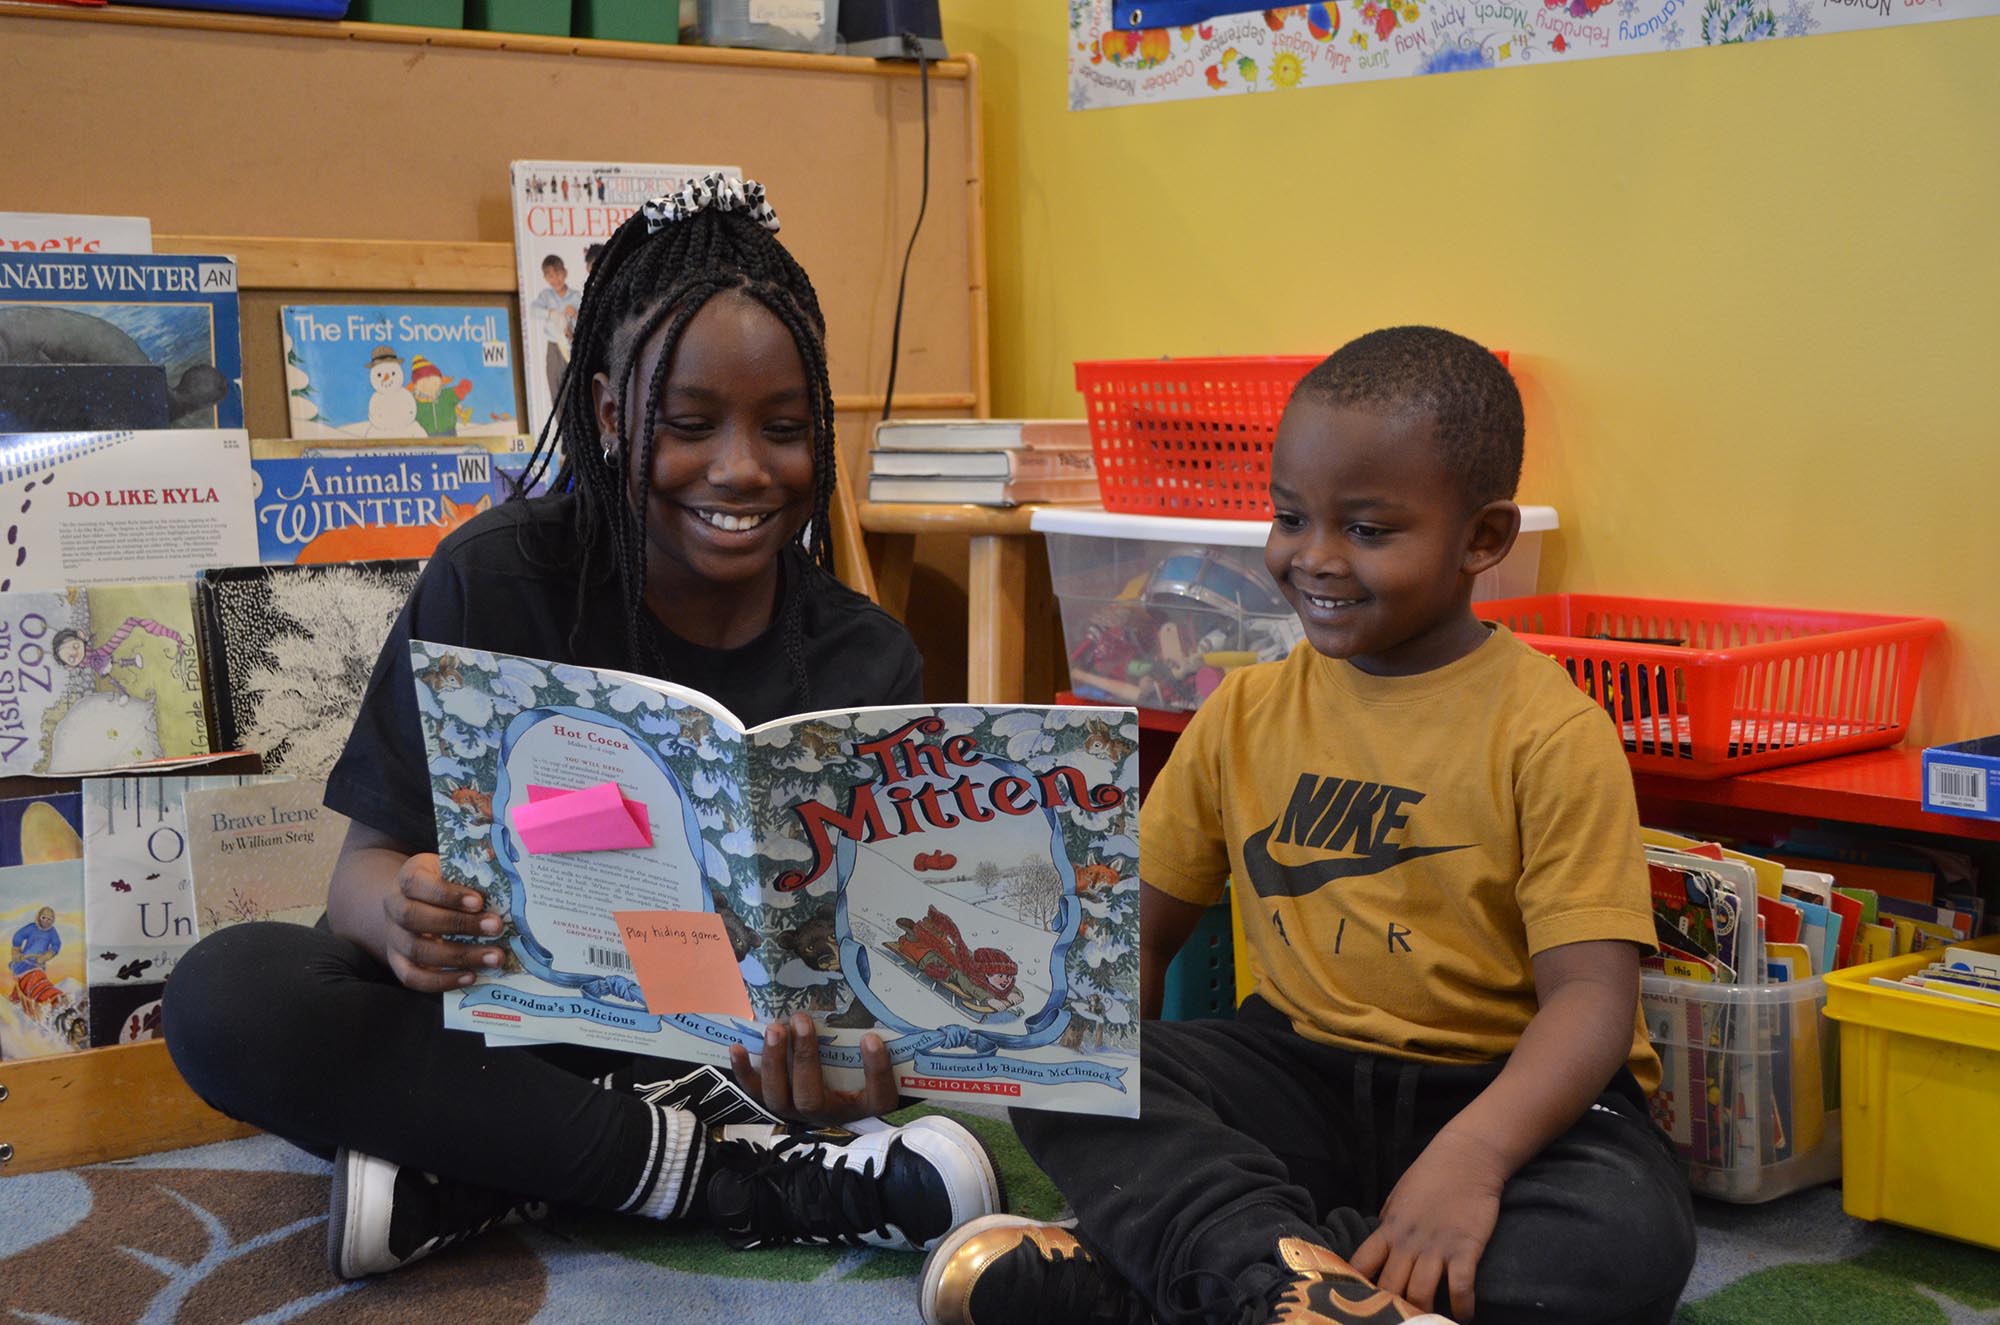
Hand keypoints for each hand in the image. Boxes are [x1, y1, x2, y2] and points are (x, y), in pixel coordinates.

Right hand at [379, 852, 508, 993]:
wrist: (411, 903)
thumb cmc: (442, 884)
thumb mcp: (452, 869)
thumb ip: (473, 871)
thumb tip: (503, 872)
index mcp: (407, 878)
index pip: (418, 884)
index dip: (448, 894)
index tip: (479, 901)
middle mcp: (394, 907)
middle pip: (416, 918)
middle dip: (459, 924)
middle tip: (497, 927)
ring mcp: (393, 938)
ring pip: (417, 950)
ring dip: (459, 956)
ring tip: (494, 957)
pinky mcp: (398, 963)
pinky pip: (413, 978)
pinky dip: (442, 981)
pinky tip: (471, 977)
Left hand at [730, 1011, 899, 1126]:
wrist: (835, 1098)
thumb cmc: (860, 1078)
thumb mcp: (877, 1072)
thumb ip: (881, 1053)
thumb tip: (880, 1025)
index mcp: (860, 1107)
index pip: (877, 1097)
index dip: (876, 1070)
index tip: (871, 1038)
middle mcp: (825, 1114)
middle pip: (810, 1098)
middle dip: (804, 1058)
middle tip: (803, 1020)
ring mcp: (795, 1110)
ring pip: (777, 1097)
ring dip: (774, 1061)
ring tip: (775, 1028)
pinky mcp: (774, 1100)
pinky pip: (754, 1091)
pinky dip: (743, 1070)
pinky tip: (736, 1046)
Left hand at [1350, 1133, 1504, 1320]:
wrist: (1466, 1157)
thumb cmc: (1430, 1176)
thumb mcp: (1398, 1199)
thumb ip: (1388, 1226)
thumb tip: (1379, 1250)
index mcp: (1388, 1229)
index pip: (1360, 1264)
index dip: (1356, 1286)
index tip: (1359, 1301)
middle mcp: (1407, 1242)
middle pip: (1389, 1287)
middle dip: (1390, 1308)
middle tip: (1399, 1318)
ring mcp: (1436, 1246)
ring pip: (1419, 1293)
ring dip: (1423, 1313)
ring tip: (1428, 1321)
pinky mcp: (1465, 1248)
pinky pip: (1460, 1287)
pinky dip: (1462, 1307)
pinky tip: (1463, 1315)